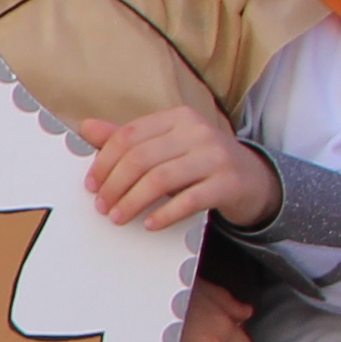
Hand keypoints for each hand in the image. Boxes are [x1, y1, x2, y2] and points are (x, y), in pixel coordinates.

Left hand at [79, 106, 274, 233]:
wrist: (253, 178)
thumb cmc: (199, 161)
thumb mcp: (166, 146)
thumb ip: (129, 139)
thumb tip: (87, 127)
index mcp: (178, 117)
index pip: (129, 136)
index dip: (104, 162)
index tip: (91, 185)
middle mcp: (198, 131)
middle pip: (141, 158)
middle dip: (115, 185)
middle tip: (101, 206)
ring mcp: (216, 156)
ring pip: (161, 179)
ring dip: (133, 202)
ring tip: (118, 217)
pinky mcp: (229, 183)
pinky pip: (189, 200)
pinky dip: (164, 214)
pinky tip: (149, 224)